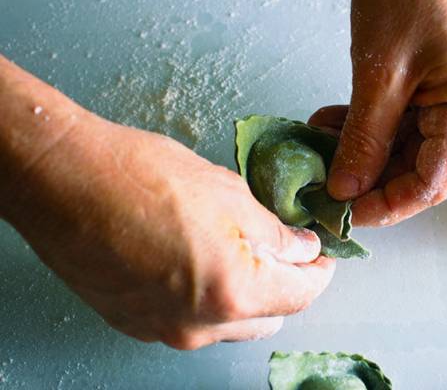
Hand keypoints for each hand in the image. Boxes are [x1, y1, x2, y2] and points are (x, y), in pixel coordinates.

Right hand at [0, 57, 334, 349]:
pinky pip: (191, 320)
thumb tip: (302, 249)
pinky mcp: (136, 324)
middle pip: (269, 316)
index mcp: (234, 291)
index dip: (319, 271)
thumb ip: (275, 232)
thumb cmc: (143, 177)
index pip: (301, 295)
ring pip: (231, 323)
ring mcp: (165, 329)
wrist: (65, 181)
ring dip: (246, 294)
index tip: (320, 254)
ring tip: (237, 250)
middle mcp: (201, 325)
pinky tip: (197, 260)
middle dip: (284, 283)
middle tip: (281, 247)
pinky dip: (208, 298)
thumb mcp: (230, 193)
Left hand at [309, 0, 446, 225]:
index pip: (429, 185)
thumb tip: (347, 188)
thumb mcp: (381, 73)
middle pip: (416, 168)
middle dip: (366, 178)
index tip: (342, 213)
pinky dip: (366, 126)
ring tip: (320, 147)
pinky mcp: (435, 83)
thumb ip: (365, 137)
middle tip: (322, 183)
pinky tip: (333, 123)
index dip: (384, 206)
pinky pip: (399, 120)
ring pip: (403, 146)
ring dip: (360, 151)